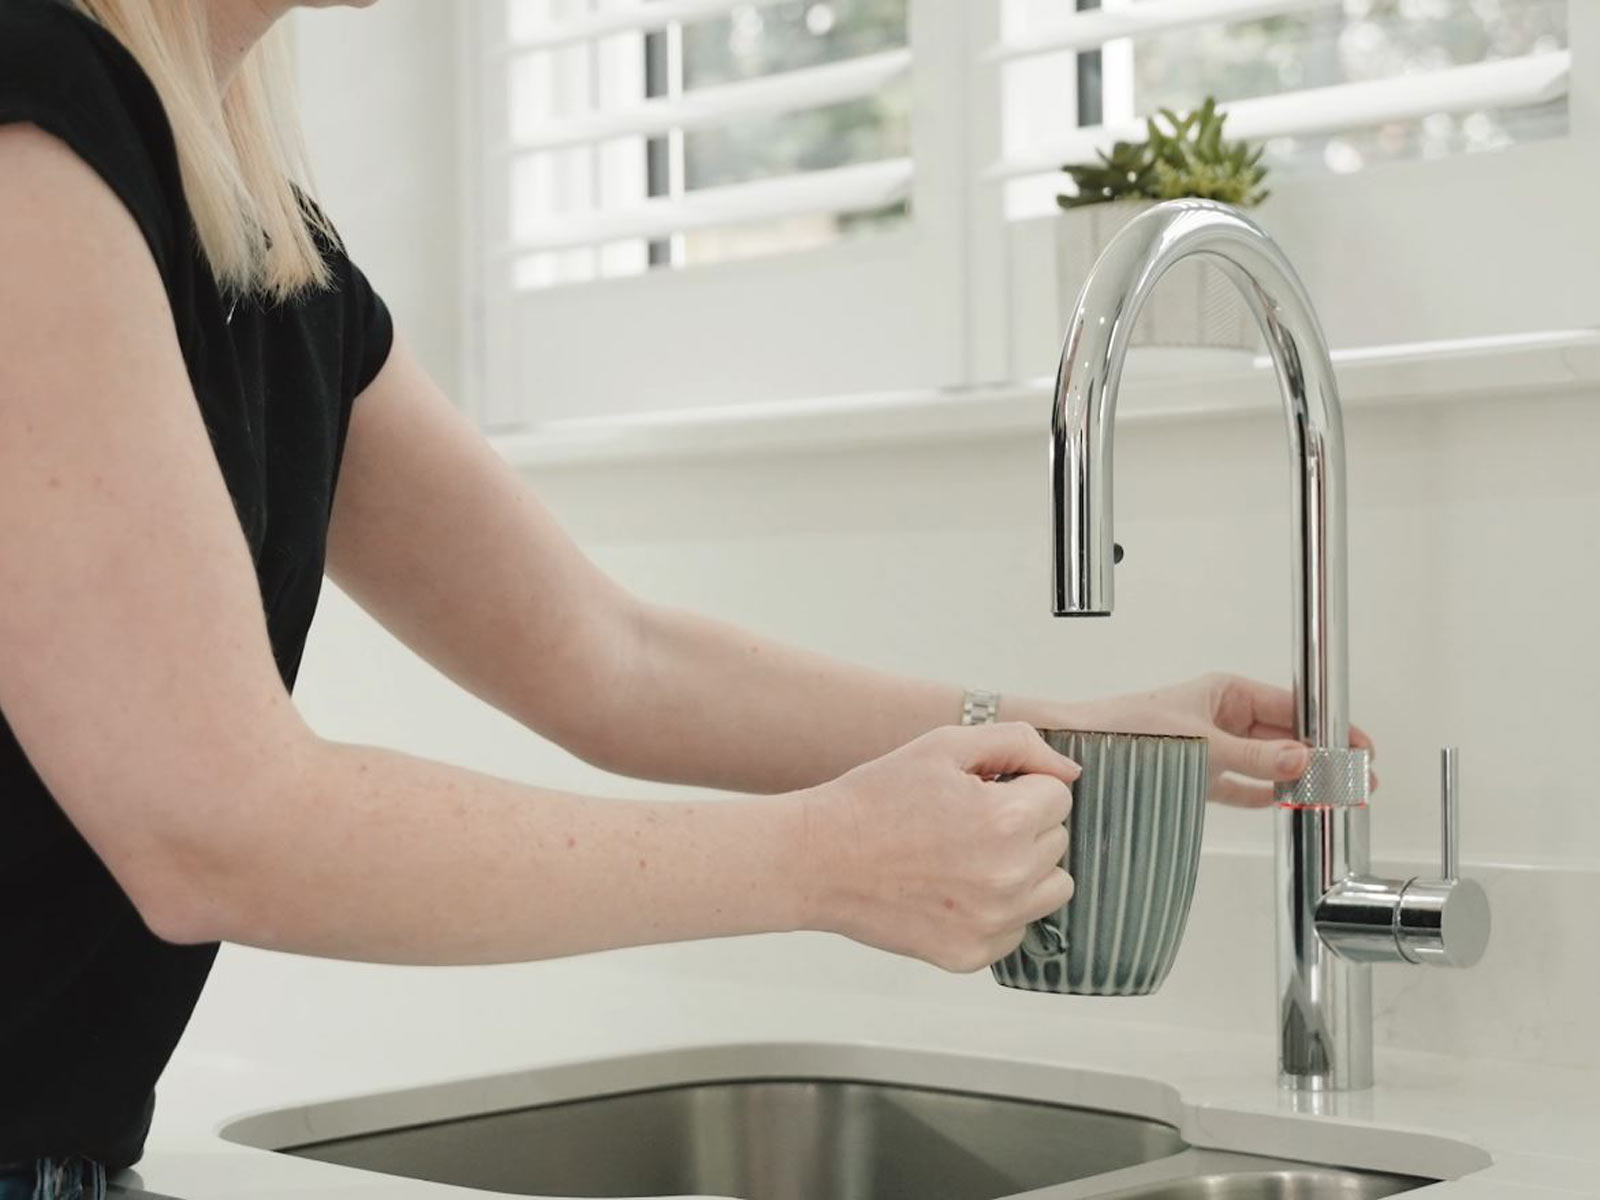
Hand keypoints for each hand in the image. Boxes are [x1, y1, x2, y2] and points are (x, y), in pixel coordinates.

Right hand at [800, 723, 1078, 972]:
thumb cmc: (877, 797)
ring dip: (1024, 869)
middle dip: (1022, 825)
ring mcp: (991, 923)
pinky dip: (997, 910)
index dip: (1018, 786)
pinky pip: (1018, 928)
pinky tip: (953, 890)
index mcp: (1006, 819)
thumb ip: (1018, 744)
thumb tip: (1071, 772)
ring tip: (969, 856)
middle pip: (1058, 841)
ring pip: (1052, 888)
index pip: (1058, 795)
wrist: (817, 859)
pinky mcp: (972, 955)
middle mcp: (1008, 877)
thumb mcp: (944, 746)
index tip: (978, 791)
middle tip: (965, 822)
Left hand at [1041, 674, 1374, 807]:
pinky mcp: (1197, 774)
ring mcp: (1212, 746)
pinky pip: (1242, 786)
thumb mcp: (1200, 743)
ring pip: (1268, 763)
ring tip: (1334, 796)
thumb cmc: (1127, 727)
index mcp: (1227, 692)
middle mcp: (1223, 717)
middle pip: (1287, 737)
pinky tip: (1287, 803)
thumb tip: (1302, 762)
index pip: (1294, 707)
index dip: (1330, 727)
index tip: (1360, 747)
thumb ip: (1253, 758)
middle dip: (1323, 757)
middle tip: (1358, 780)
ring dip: (1299, 779)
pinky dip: (1265, 794)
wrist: (1080, 746)